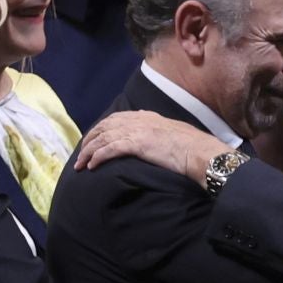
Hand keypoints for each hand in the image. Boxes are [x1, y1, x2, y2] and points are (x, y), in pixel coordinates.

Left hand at [74, 109, 228, 182]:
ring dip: (88, 152)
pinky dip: (97, 157)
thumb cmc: (193, 147)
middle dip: (89, 140)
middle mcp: (138, 120)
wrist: (202, 152)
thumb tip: (151, 138)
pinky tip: (92, 166)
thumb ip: (158, 132)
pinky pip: (108, 149)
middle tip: (81, 154)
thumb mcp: (173, 132)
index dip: (100, 129)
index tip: (92, 140)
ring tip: (81, 165)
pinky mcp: (136, 143)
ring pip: (102, 139)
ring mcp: (136, 131)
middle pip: (103, 127)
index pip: (114, 119)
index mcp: (146, 116)